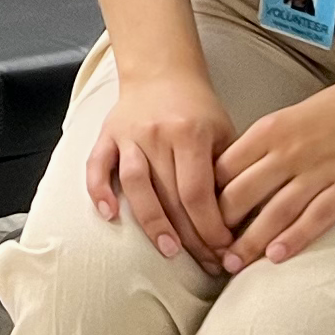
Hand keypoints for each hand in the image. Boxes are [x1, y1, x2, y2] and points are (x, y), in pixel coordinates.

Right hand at [88, 71, 236, 270]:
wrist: (161, 71)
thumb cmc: (197, 107)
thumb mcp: (223, 131)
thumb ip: (227, 171)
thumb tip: (238, 221)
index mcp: (190, 133)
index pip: (198, 192)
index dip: (211, 227)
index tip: (224, 250)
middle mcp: (157, 134)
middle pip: (170, 196)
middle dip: (190, 236)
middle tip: (206, 263)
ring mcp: (129, 135)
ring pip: (136, 186)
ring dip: (152, 222)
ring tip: (168, 251)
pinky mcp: (107, 135)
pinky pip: (97, 166)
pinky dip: (99, 191)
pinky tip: (109, 215)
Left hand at [215, 76, 334, 267]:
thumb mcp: (286, 120)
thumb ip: (259, 149)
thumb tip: (226, 182)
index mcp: (267, 132)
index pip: (221, 171)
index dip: (204, 199)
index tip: (195, 222)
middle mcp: (288, 151)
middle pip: (241, 194)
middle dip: (219, 227)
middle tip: (208, 252)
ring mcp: (320, 169)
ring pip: (275, 212)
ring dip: (251, 242)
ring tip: (234, 265)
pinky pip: (316, 216)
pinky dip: (295, 238)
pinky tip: (277, 257)